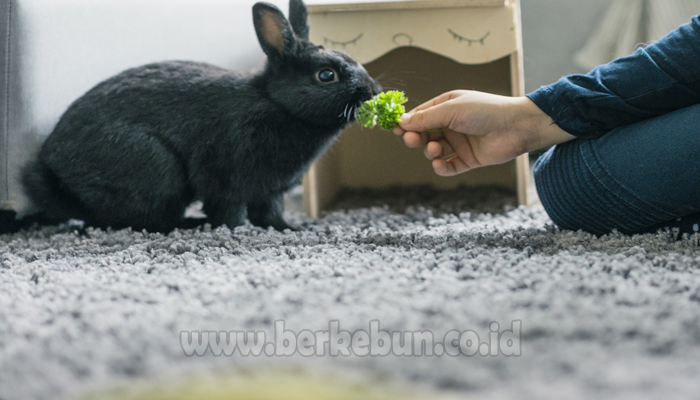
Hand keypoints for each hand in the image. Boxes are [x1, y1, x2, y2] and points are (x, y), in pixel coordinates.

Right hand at [392, 90, 575, 175]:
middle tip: (412, 140)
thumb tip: (402, 121)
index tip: (394, 128)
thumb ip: (426, 118)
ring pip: (434, 151)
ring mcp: (459, 143)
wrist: (515, 127)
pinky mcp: (467, 160)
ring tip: (434, 149)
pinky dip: (441, 167)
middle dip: (415, 138)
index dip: (407, 122)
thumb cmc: (485, 111)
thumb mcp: (451, 109)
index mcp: (447, 107)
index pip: (420, 115)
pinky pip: (448, 166)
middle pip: (424, 134)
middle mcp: (451, 125)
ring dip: (430, 152)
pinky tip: (440, 164)